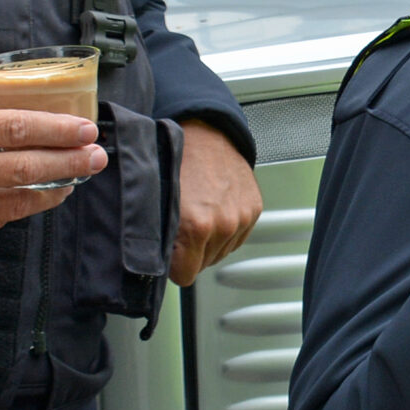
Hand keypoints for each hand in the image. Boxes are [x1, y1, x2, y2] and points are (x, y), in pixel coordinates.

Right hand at [0, 100, 103, 256]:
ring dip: (52, 191)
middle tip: (96, 157)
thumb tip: (36, 111)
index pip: (12, 128)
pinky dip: (18, 209)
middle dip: (68, 162)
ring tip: (74, 179)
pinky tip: (34, 197)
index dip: (55, 130)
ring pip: (14, 203)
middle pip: (22, 167)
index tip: (86, 129)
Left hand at [173, 122, 262, 284]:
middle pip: (204, 265)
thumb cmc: (177, 161)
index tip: (170, 253)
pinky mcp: (254, 210)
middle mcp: (223, 224)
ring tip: (199, 214)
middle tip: (183, 226)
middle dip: (191, 251)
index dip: (174, 265)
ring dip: (210, 240)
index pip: (185, 276)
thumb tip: (156, 263)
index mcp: (196, 225)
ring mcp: (241, 218)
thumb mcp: (157, 203)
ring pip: (221, 252)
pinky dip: (226, 230)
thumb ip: (160, 239)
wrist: (205, 133)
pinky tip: (214, 210)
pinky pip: (237, 238)